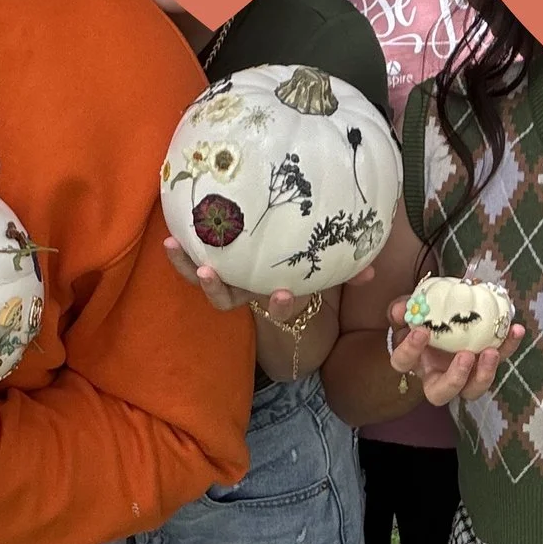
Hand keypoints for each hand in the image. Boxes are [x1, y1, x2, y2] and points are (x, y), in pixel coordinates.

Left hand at [159, 234, 368, 317]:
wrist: (284, 257)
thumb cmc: (304, 260)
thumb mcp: (327, 268)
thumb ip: (348, 272)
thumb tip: (371, 273)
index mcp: (275, 295)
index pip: (279, 309)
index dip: (281, 306)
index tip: (284, 293)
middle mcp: (247, 291)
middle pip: (227, 300)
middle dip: (217, 290)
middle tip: (210, 273)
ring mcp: (228, 279)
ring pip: (204, 283)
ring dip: (189, 269)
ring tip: (177, 248)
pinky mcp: (212, 261)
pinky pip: (192, 262)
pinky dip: (181, 253)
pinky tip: (171, 234)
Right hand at [389, 298, 521, 405]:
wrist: (449, 314)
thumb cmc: (426, 318)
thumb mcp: (412, 311)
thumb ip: (404, 310)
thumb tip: (400, 311)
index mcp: (414, 361)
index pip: (403, 363)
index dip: (410, 351)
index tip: (421, 332)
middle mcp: (437, 376)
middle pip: (440, 394)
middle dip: (455, 378)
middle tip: (465, 356)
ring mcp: (464, 375)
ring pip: (472, 390)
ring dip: (484, 374)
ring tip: (492, 352)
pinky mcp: (486, 364)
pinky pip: (499, 360)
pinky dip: (508, 347)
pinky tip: (515, 330)